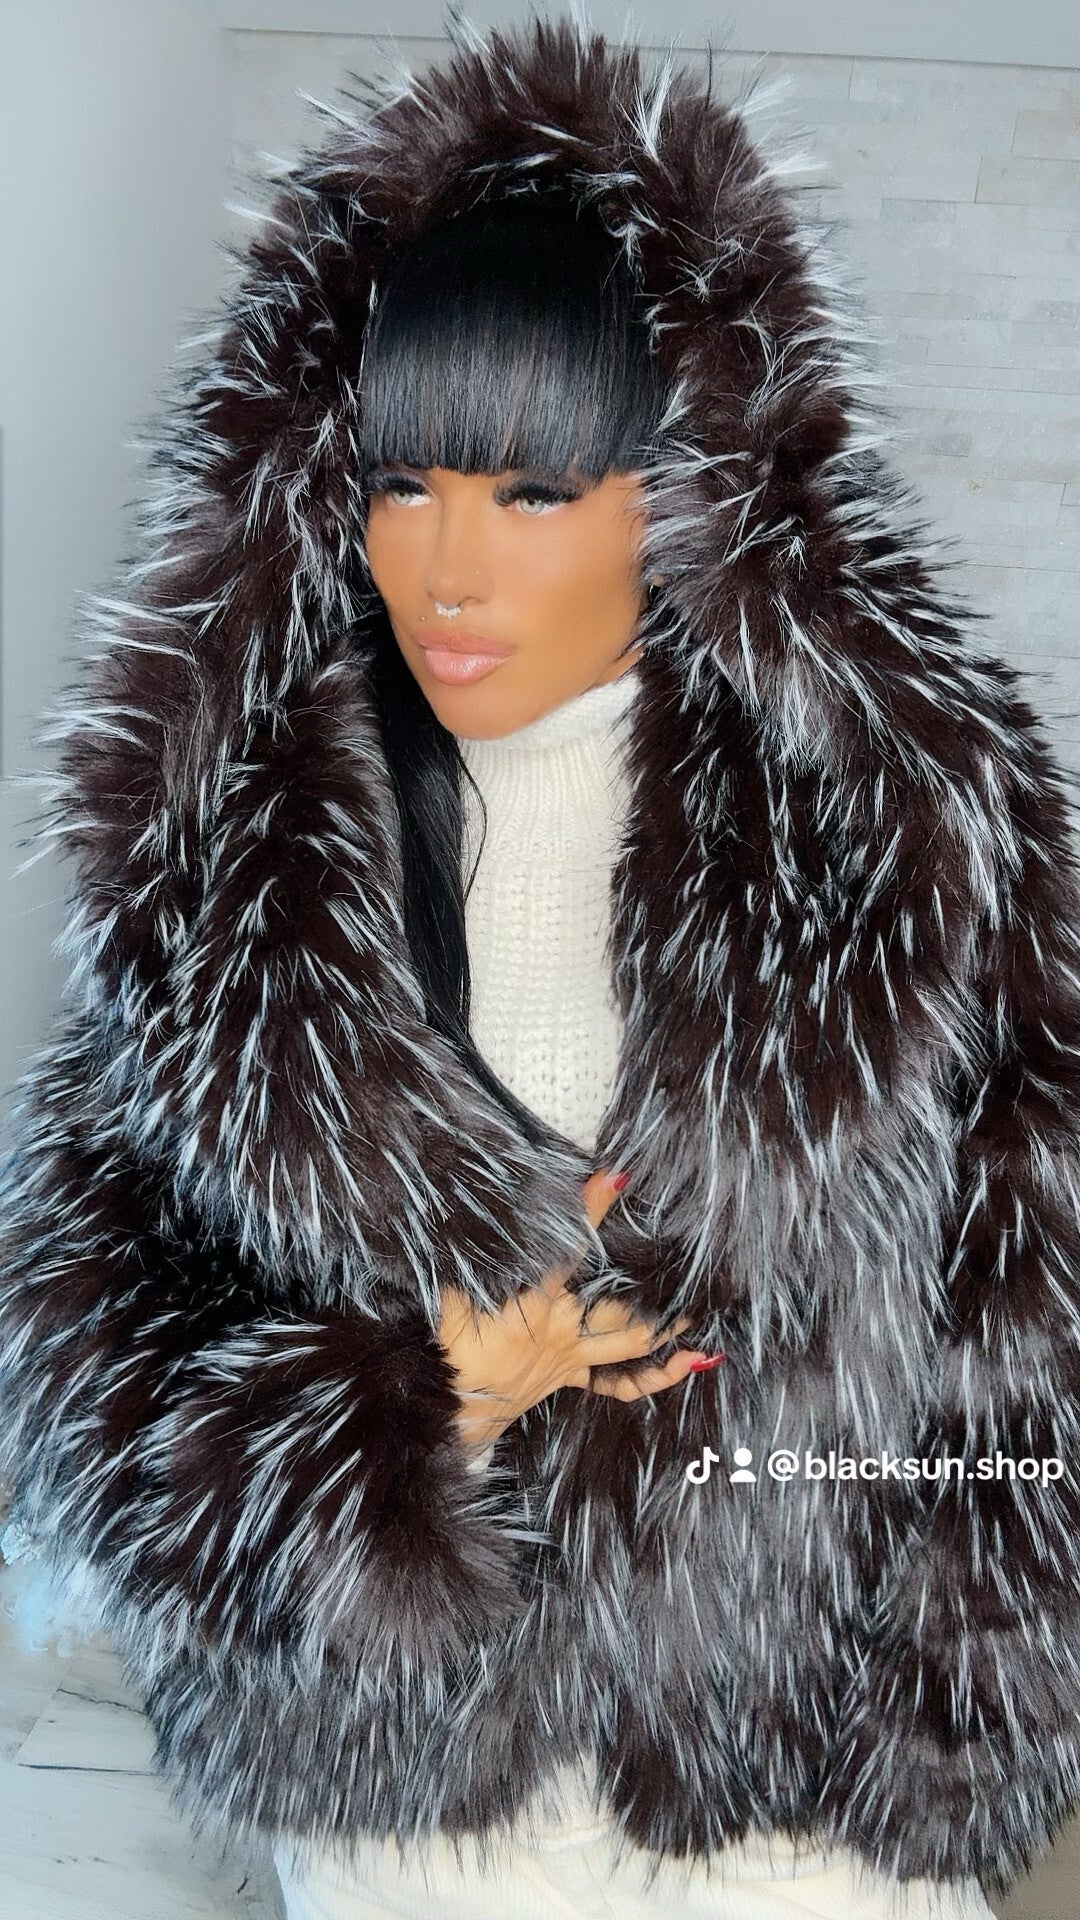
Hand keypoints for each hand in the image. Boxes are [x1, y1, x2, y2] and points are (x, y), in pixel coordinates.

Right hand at [437, 1169, 710, 1459]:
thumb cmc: (448, 1353)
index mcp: (538, 1306)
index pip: (568, 1249)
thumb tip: (463, 1220)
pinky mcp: (572, 1375)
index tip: (616, 1178)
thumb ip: (463, 1264)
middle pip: (619, 1301)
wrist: (452, 1412)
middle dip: (654, 1279)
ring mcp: (574, 1356)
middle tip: (692, 1256)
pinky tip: (692, 1364)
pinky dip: (657, 1376)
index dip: (591, 1210)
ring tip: (704, 1310)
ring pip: (632, 1341)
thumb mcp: (447, 1302)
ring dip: (670, 1327)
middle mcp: (566, 1330)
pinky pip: (620, 1383)